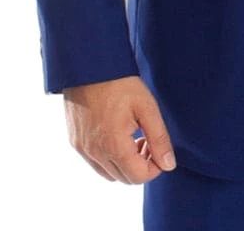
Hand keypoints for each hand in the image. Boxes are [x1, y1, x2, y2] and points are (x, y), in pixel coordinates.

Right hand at [63, 74, 177, 183]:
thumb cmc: (119, 82)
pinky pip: (95, 163)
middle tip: (147, 140)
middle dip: (140, 165)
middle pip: (124, 178)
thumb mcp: (147, 107)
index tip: (157, 146)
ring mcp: (82, 148)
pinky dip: (109, 157)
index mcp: (113, 145)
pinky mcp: (75, 142)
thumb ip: (159, 138)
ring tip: (132, 137)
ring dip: (124, 164)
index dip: (154, 167)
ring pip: (109, 174)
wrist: (89, 65)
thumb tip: (168, 164)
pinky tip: (116, 134)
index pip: (138, 177)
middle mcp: (95, 152)